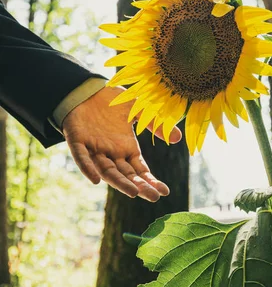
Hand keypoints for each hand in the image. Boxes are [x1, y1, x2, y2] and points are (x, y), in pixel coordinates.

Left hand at [63, 86, 181, 200]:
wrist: (86, 89)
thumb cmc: (111, 101)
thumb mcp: (138, 110)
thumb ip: (155, 124)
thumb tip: (177, 138)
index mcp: (126, 148)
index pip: (140, 170)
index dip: (151, 181)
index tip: (164, 192)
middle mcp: (112, 153)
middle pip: (126, 175)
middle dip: (139, 187)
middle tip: (153, 198)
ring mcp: (95, 149)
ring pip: (107, 171)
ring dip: (119, 183)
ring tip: (133, 193)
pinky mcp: (78, 140)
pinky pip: (82, 158)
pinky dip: (88, 168)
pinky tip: (95, 180)